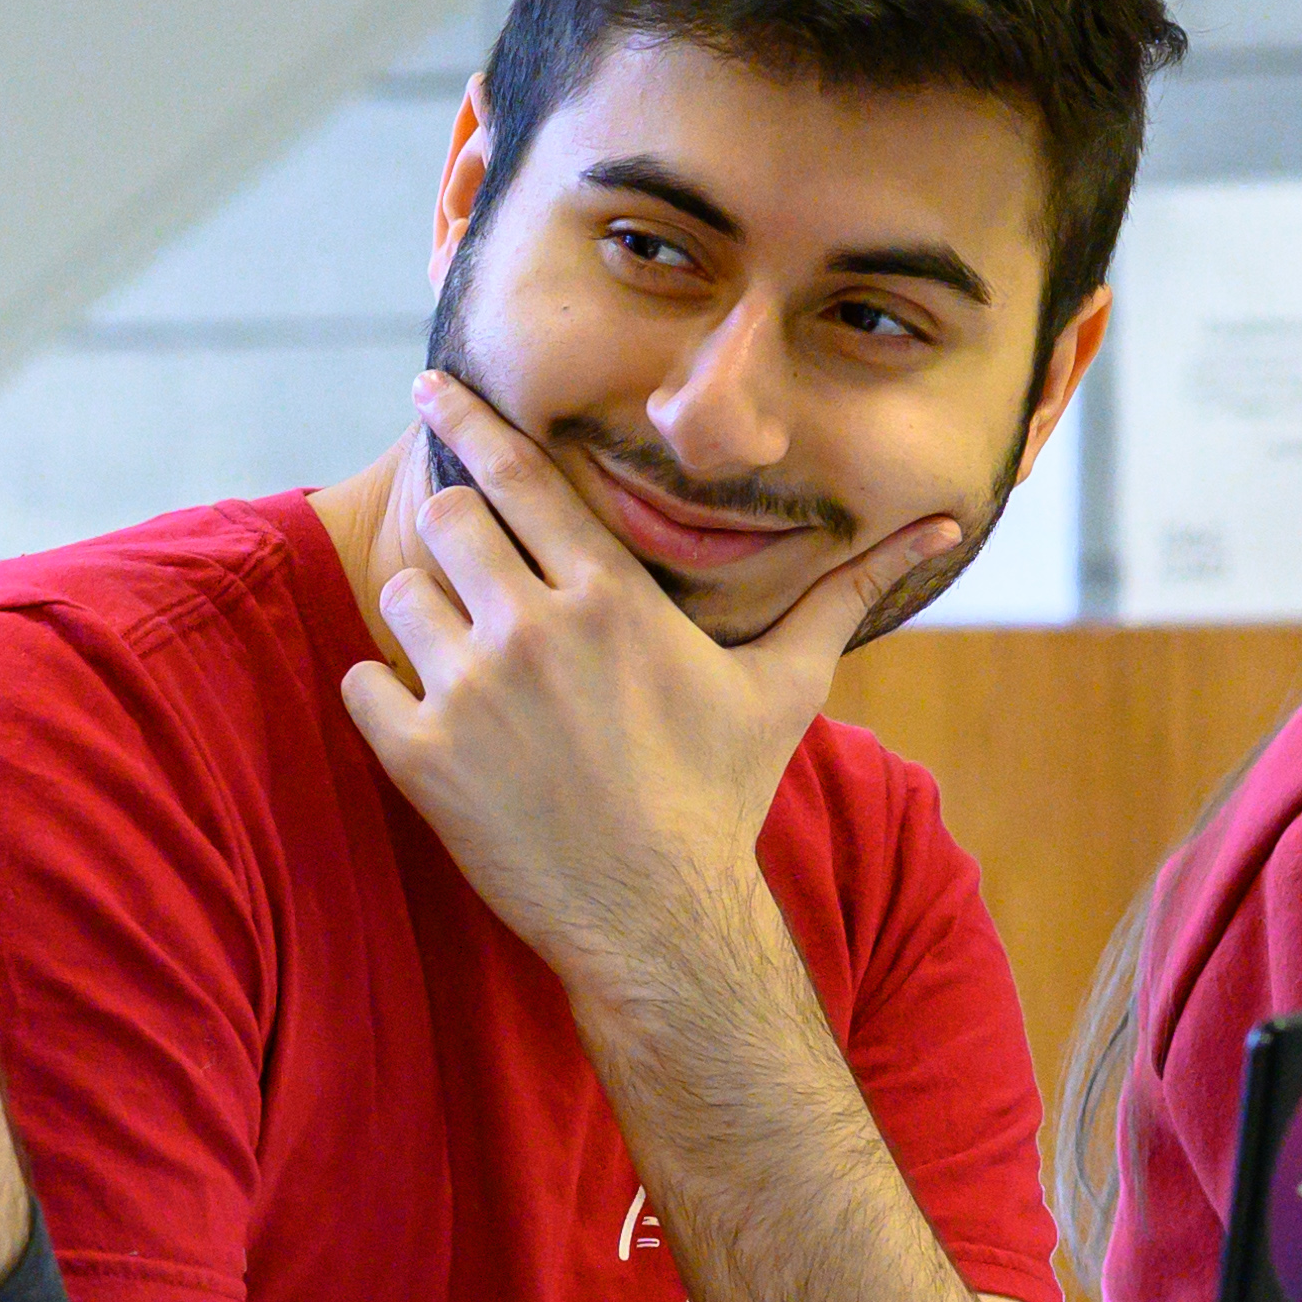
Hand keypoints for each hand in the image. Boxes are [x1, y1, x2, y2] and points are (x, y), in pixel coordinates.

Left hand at [340, 374, 951, 1008]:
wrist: (661, 918)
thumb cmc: (721, 797)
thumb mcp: (786, 685)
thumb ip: (845, 593)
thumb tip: (941, 527)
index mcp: (613, 595)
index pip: (521, 473)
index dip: (467, 418)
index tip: (428, 383)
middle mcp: (537, 627)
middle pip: (448, 520)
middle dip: (454, 537)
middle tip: (472, 576)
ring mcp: (472, 691)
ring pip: (399, 595)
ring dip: (422, 619)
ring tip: (469, 669)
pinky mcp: (421, 756)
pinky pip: (360, 683)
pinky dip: (381, 697)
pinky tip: (430, 725)